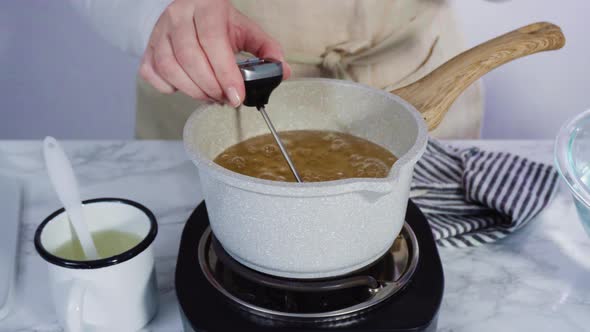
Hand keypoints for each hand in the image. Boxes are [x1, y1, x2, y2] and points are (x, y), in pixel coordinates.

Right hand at [139, 0, 290, 106]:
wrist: (189, 9)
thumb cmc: (218, 22)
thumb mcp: (245, 29)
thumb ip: (266, 49)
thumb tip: (282, 71)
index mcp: (206, 7)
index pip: (213, 41)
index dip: (225, 73)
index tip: (237, 96)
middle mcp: (178, 16)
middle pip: (190, 59)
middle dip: (212, 87)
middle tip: (226, 99)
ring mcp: (159, 32)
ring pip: (170, 68)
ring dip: (193, 91)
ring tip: (211, 96)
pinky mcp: (148, 48)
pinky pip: (152, 73)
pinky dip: (169, 88)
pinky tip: (187, 87)